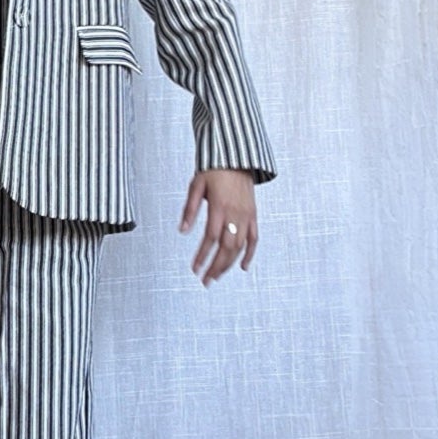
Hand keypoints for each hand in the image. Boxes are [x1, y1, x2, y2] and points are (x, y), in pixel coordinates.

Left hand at [179, 168, 257, 284]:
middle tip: (205, 280)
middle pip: (226, 247)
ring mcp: (247, 216)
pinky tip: (243, 267)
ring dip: (228, 264)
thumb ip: (190, 210)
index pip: (210, 238)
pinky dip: (250, 254)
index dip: (203, 255)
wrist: (236, 158)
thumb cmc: (213, 170)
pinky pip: (254, 239)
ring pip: (240, 247)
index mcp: (220, 207)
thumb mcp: (196, 186)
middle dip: (215, 267)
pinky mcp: (253, 215)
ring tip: (217, 276)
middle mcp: (235, 214)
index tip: (195, 269)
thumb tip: (182, 231)